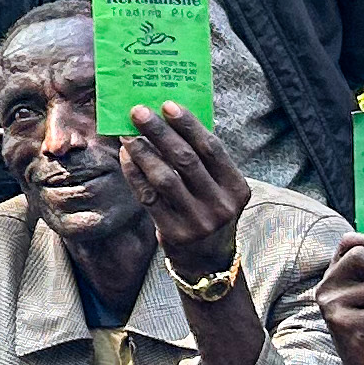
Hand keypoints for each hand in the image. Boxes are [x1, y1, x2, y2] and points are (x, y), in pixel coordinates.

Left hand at [120, 103, 251, 280]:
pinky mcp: (174, 233)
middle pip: (186, 160)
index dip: (189, 124)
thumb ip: (203, 159)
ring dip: (143, 152)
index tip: (167, 104)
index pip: (212, 148)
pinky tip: (126, 157)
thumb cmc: (209, 208)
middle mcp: (221, 205)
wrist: (207, 260)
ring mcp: (198, 221)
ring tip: (127, 134)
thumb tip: (170, 118)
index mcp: (237, 187)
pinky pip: (149, 198)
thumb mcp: (218, 187)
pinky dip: (135, 174)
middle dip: (160, 132)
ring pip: (165, 178)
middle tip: (138, 112)